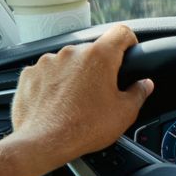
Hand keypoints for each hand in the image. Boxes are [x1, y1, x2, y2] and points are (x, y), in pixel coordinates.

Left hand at [7, 24, 151, 173]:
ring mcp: (48, 61)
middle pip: (92, 52)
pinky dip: (53, 84)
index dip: (128, 41)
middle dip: (98, 68)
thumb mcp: (124, 113)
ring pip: (68, 63)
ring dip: (74, 76)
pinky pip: (47, 73)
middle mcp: (72, 52)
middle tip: (100, 93)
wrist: (44, 142)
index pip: (121, 32)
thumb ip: (138, 93)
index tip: (128, 52)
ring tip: (75, 102)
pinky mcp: (31, 73)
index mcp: (100, 57)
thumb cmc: (84, 128)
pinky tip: (57, 104)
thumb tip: (144, 85)